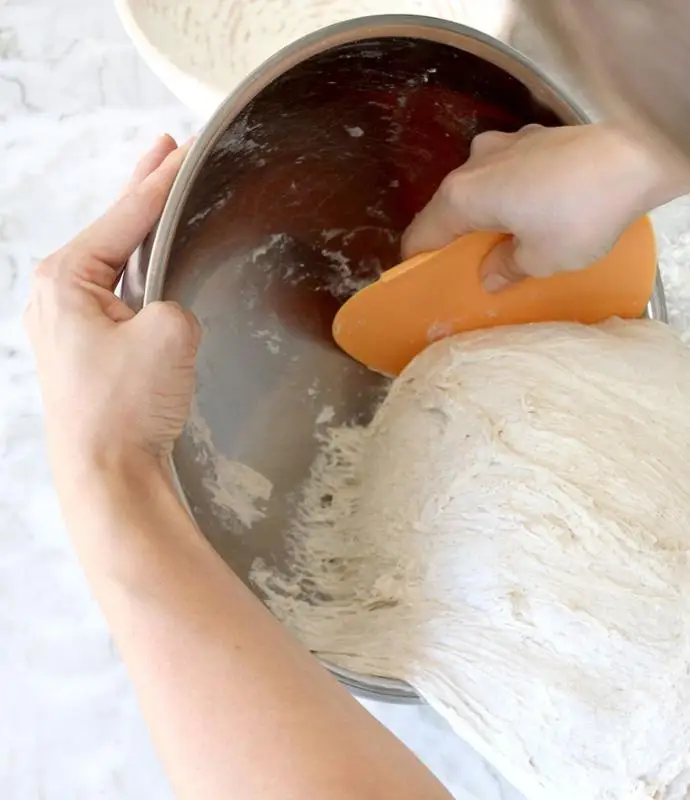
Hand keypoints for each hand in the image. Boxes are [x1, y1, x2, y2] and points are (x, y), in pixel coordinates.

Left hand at [24, 135, 200, 480]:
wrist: (109, 474)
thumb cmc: (124, 408)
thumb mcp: (170, 332)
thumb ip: (176, 300)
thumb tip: (169, 311)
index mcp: (66, 280)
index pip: (125, 216)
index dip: (161, 182)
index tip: (185, 150)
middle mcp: (57, 296)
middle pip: (112, 228)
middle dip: (141, 190)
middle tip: (164, 151)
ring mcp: (69, 324)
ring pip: (114, 260)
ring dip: (140, 230)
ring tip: (160, 194)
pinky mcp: (87, 349)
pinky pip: (117, 293)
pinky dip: (139, 269)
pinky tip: (153, 262)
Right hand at [401, 123, 689, 290]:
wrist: (636, 158)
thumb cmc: (579, 215)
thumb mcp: (541, 259)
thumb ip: (507, 268)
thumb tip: (490, 275)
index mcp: (463, 194)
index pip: (423, 234)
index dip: (423, 262)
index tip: (434, 284)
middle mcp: (476, 162)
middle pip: (453, 207)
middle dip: (462, 238)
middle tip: (480, 270)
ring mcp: (508, 142)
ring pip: (485, 187)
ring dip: (492, 214)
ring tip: (515, 243)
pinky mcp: (539, 136)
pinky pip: (513, 172)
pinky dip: (517, 194)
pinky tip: (543, 213)